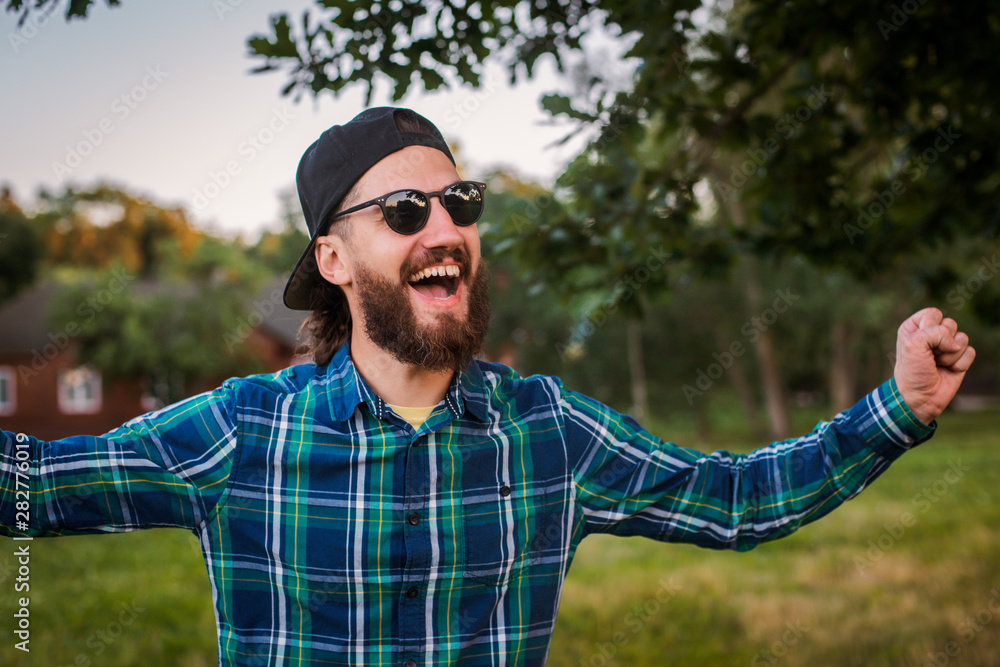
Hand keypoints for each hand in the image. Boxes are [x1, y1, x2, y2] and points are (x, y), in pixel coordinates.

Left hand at [894, 308, 974, 424]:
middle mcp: (931, 334)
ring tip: (938, 364)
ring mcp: (947, 346)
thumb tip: (956, 342)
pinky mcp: (960, 358)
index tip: (919, 343)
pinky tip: (949, 371)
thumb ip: (934, 332)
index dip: (931, 328)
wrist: (921, 397)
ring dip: (950, 355)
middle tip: (930, 356)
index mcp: (915, 326)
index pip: (933, 313)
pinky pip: (970, 352)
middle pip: (950, 323)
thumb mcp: (913, 345)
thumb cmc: (913, 371)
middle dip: (941, 343)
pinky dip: (960, 364)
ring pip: (963, 337)